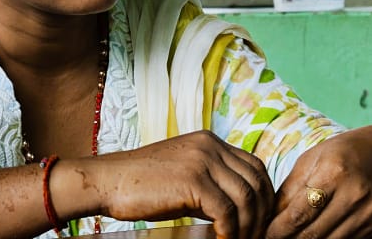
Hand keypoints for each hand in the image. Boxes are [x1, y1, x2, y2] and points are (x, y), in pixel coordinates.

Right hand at [85, 130, 274, 238]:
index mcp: (211, 141)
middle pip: (256, 179)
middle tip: (257, 234)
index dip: (264, 194)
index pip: (254, 166)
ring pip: (246, 196)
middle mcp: (211, 146)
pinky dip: (231, 230)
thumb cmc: (142, 185)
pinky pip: (226, 210)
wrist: (107, 181)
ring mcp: (203, 161)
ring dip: (249, 225)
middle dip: (262, 211)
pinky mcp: (193, 181)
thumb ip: (212, 185)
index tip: (260, 219)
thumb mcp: (185, 177)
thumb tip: (237, 211)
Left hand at [266, 125, 371, 238]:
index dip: (277, 230)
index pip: (298, 215)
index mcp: (334, 172)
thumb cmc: (343, 152)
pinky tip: (316, 234)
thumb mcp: (312, 160)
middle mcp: (354, 194)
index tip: (266, 234)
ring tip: (293, 236)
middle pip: (312, 234)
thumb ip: (290, 190)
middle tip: (275, 238)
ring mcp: (368, 212)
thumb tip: (269, 220)